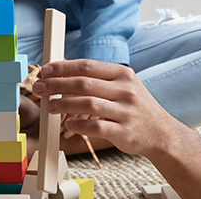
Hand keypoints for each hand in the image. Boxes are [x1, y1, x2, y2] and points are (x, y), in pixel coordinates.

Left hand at [30, 59, 185, 156]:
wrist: (162, 134)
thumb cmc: (136, 109)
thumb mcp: (124, 87)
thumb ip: (98, 80)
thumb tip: (63, 75)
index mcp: (122, 74)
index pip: (87, 66)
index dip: (62, 67)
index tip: (45, 70)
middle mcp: (125, 90)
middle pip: (83, 83)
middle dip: (56, 84)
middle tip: (38, 88)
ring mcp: (125, 111)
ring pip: (87, 103)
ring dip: (64, 104)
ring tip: (49, 107)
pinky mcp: (124, 131)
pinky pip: (95, 127)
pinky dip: (78, 125)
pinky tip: (68, 126)